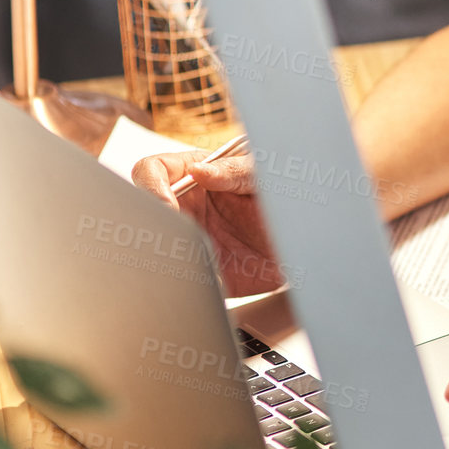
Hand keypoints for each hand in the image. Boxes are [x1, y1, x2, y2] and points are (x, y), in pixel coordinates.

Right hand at [131, 149, 285, 296]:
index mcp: (194, 175)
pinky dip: (180, 278)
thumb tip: (199, 170)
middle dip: (152, 221)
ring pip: (154, 243)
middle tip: (177, 235)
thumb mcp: (262, 178)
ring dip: (164, 251)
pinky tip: (202, 276)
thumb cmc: (281, 200)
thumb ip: (233, 171)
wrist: (304, 243)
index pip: (152, 170)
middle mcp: (184, 205)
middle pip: (144, 208)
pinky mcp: (196, 268)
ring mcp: (186, 237)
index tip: (167, 204)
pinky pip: (176, 275)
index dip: (151, 186)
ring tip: (193, 256)